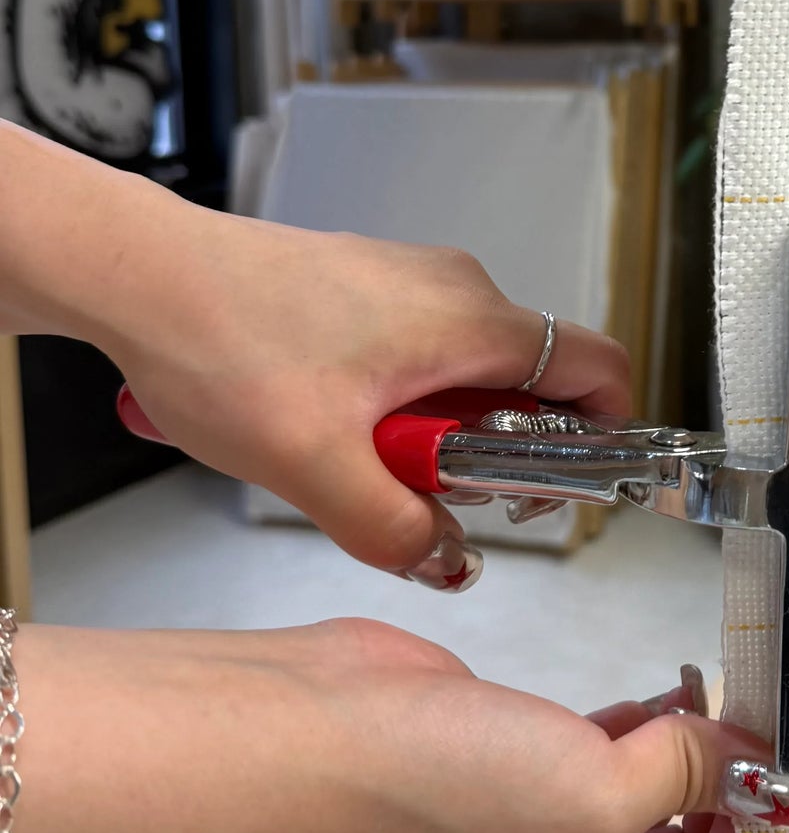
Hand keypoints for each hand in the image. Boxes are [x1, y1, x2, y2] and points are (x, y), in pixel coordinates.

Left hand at [0, 122, 628, 583]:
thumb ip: (394, 528)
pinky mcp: (370, 283)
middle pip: (530, 380)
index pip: (595, 366)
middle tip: (430, 488)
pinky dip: (399, 399)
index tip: (565, 482)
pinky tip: (327, 423)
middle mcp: (456, 288)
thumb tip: (447, 557)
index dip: (606, 430)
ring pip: (468, 370)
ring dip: (437, 428)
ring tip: (358, 457)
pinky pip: (422, 351)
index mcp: (469, 322)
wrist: (139, 275)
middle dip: (496, 449)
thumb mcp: (311, 466)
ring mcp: (411, 279)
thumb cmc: (221, 343)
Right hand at [10, 620, 768, 832]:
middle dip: (739, 782)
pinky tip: (669, 685)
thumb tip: (731, 749)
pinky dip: (648, 717)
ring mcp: (552, 807)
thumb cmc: (454, 791)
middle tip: (776, 717)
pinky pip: (612, 741)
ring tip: (727, 692)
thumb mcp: (601, 791)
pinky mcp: (527, 749)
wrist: (334, 734)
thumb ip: (684, 771)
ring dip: (694, 742)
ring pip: (655, 783)